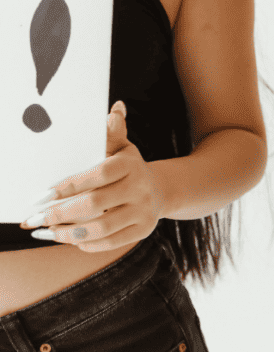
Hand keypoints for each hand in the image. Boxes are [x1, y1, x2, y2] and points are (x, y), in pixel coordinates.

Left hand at [21, 101, 166, 251]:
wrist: (160, 190)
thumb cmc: (128, 168)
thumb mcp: (122, 148)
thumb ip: (113, 133)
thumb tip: (116, 108)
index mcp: (131, 164)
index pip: (97, 175)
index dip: (68, 187)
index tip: (41, 196)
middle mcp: (140, 187)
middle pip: (95, 203)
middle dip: (60, 213)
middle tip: (36, 218)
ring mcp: (144, 211)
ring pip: (101, 228)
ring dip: (68, 233)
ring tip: (47, 232)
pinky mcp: (143, 230)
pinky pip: (110, 243)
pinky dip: (86, 244)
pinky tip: (69, 239)